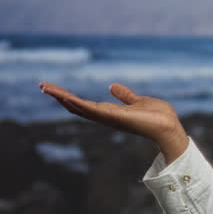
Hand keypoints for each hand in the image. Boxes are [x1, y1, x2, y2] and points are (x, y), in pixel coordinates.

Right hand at [39, 81, 188, 161]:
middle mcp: (106, 117)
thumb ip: (125, 95)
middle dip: (60, 97)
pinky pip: (92, 110)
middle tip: (42, 86)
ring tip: (46, 88)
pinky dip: (78, 103)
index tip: (54, 88)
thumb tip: (112, 86)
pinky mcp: (114, 117)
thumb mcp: (138, 100)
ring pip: (80, 107)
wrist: (169, 127)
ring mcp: (109, 118)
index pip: (85, 104)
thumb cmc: (158, 117)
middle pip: (77, 107)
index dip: (69, 97)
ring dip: (62, 98)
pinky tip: (66, 97)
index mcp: (111, 112)